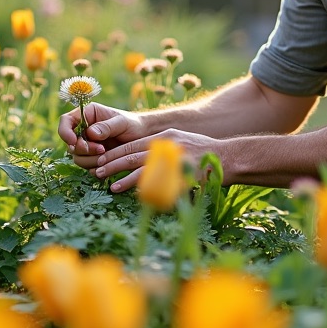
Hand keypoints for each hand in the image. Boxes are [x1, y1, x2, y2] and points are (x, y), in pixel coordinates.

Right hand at [58, 102, 146, 170]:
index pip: (66, 121)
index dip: (65, 132)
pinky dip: (95, 166)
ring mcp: (87, 144)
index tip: (74, 142)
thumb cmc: (132, 125)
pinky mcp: (92, 157)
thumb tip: (90, 133)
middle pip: (70, 143)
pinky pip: (86, 165)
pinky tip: (107, 162)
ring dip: (90, 159)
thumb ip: (107, 126)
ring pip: (77, 156)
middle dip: (83, 149)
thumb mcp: (122, 123)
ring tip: (107, 154)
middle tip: (101, 149)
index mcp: (87, 114)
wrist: (142, 138)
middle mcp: (83, 129)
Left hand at [91, 128, 223, 193]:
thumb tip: (144, 159)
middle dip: (112, 162)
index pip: (133, 143)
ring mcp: (172, 158)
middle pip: (131, 153)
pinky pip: (156, 180)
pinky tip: (131, 191)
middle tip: (96, 170)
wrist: (230, 157)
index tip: (101, 159)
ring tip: (108, 183)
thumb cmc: (206, 152)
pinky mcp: (179, 172)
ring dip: (120, 175)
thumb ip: (164, 149)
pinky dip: (140, 186)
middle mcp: (166, 144)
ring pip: (139, 166)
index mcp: (164, 136)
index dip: (116, 152)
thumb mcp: (182, 142)